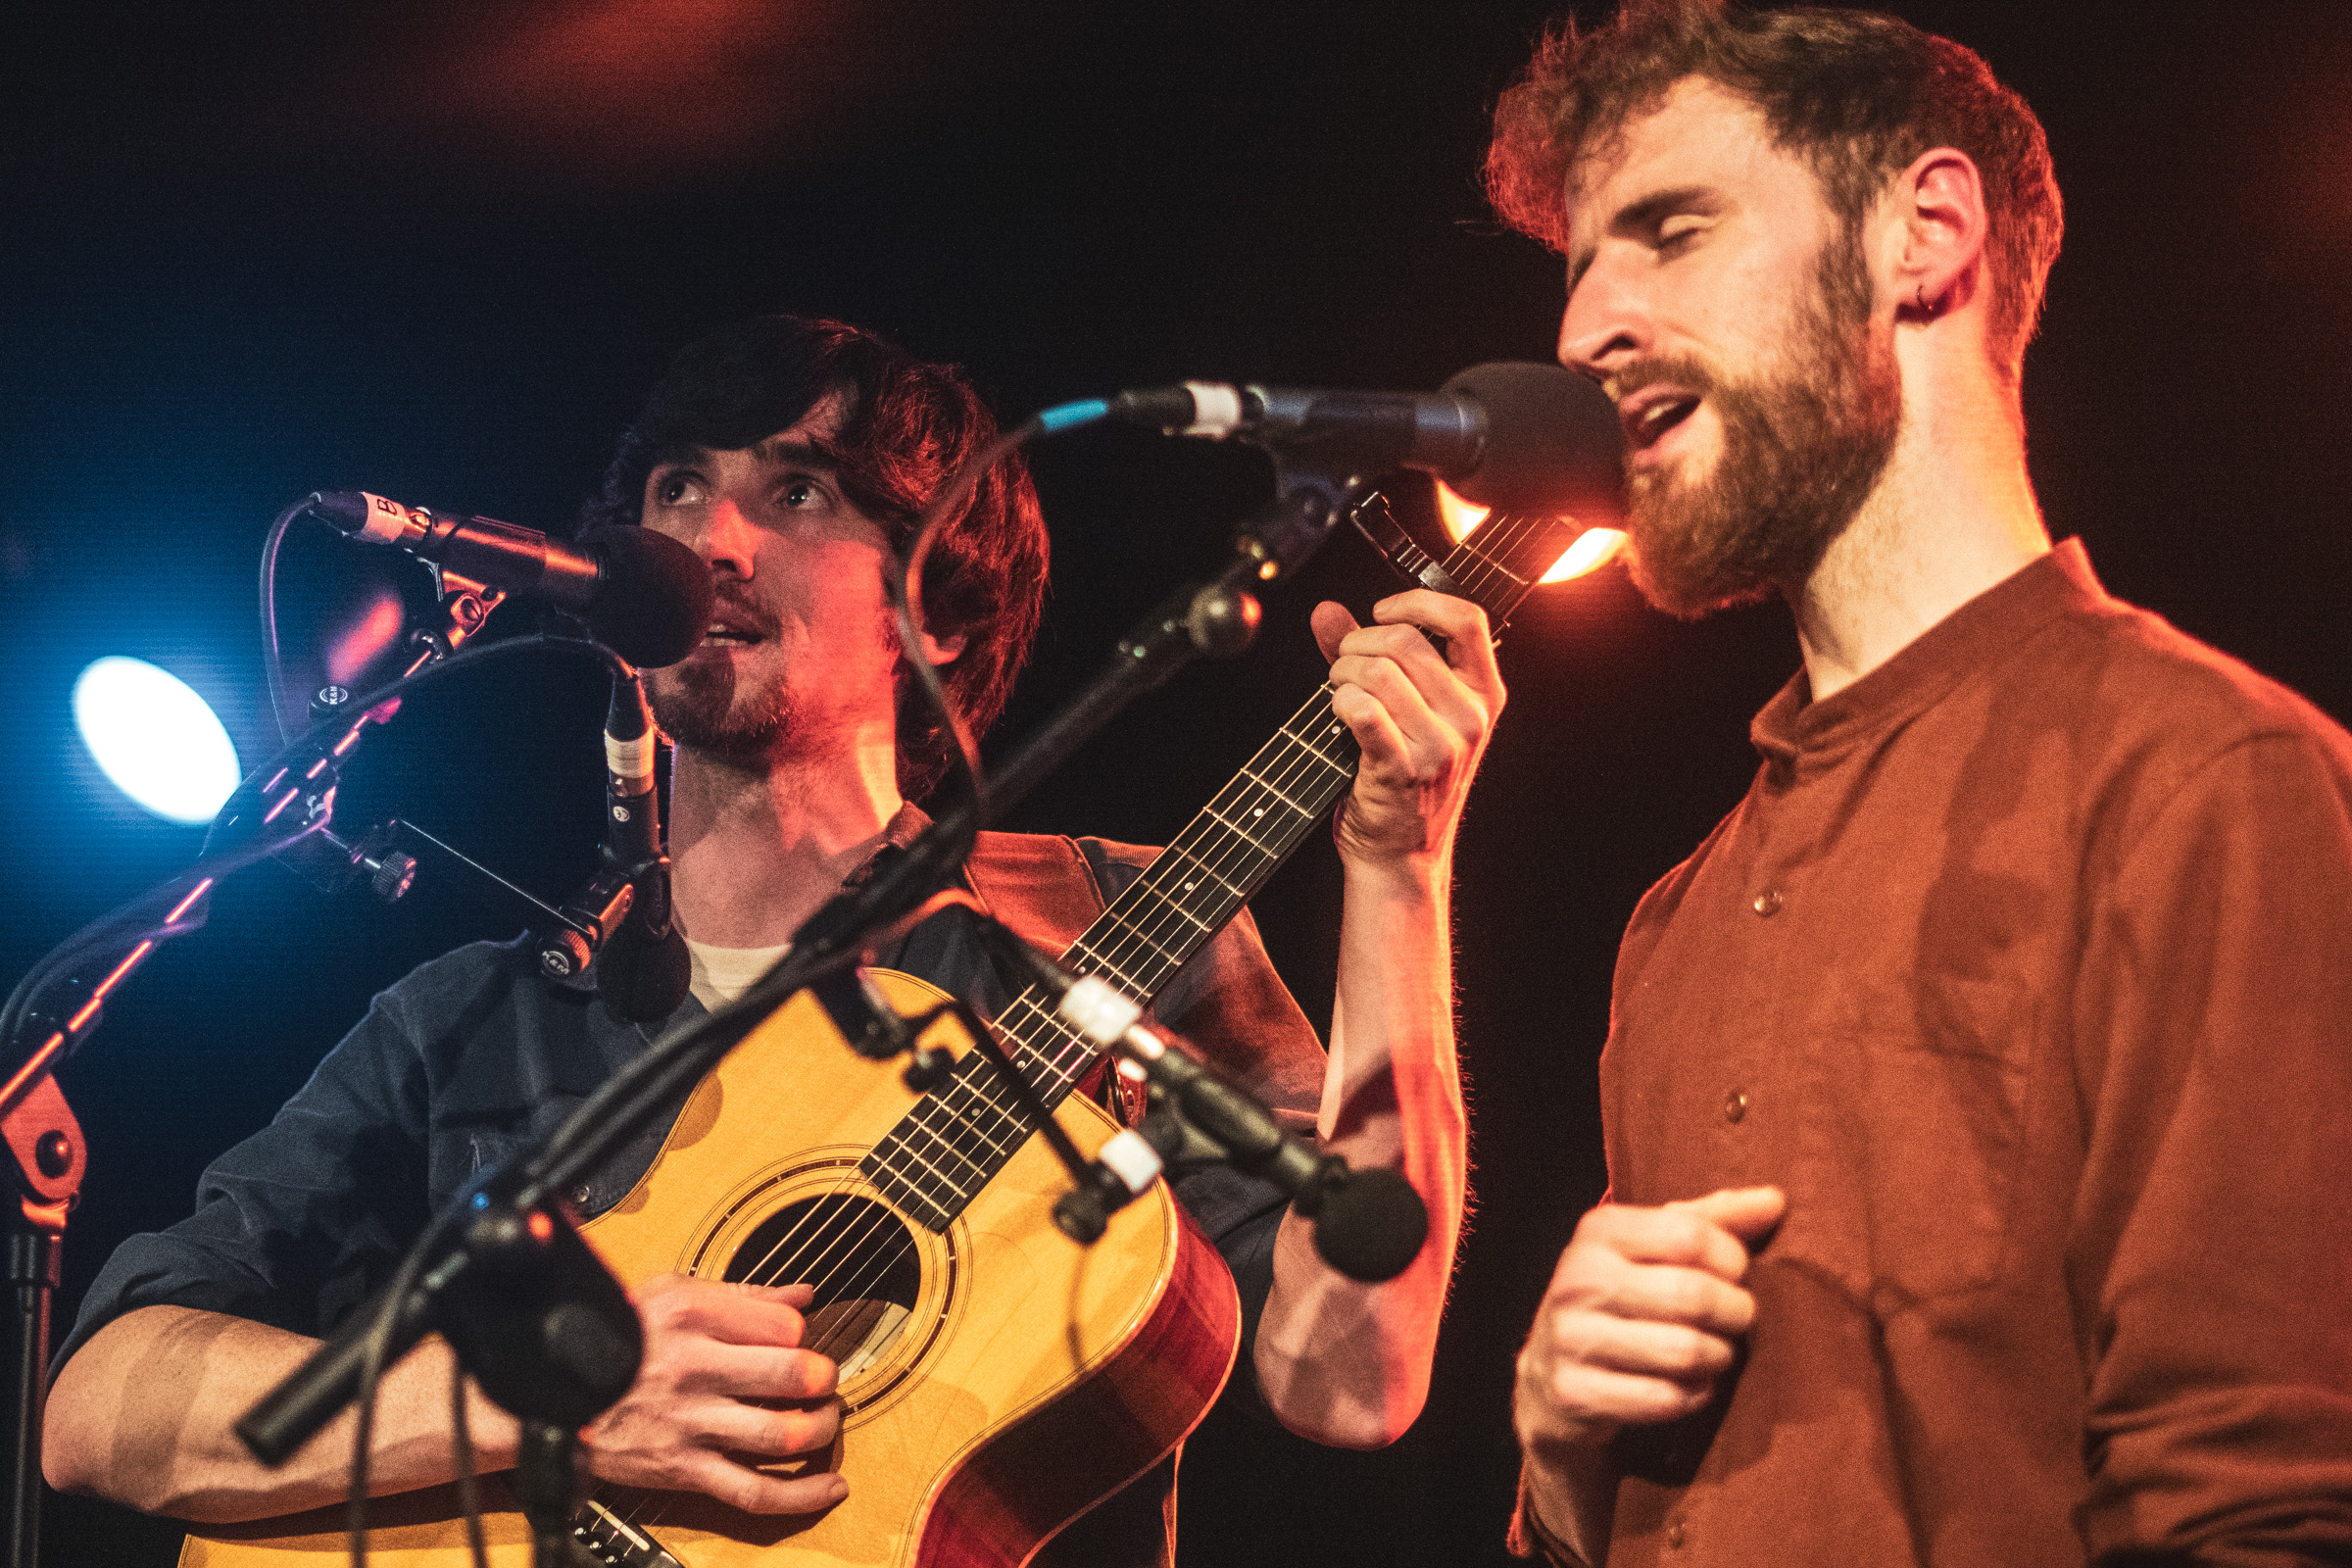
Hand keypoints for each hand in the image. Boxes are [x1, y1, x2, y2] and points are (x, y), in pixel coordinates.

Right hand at [581, 1275, 844, 1513]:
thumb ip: (742, 1295)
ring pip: (782, 1434)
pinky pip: (753, 1490)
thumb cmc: (614, 1337)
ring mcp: (689, 1423)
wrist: (548, 1392)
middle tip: (823, 1380)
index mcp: (693, 1316)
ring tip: (824, 1420)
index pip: (783, 1325)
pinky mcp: (683, 1468)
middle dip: (824, 1378)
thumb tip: (802, 1297)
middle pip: (792, 1375)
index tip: (798, 1341)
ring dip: (821, 1429)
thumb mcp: (669, 1293)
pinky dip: (800, 1495)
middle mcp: (694, 1368)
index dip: (802, 1334)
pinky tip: (828, 1486)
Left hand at [1311, 590, 1505, 869]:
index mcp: (1484, 694)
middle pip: (1404, 641)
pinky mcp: (1403, 770)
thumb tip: (1326, 610)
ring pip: (1377, 672)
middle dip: (1357, 643)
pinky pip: (1361, 710)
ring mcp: (1440, 746)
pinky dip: (1339, 702)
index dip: (1417, 602)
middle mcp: (1469, 718)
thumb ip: (1369, 653)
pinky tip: (1338, 713)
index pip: (1468, 619)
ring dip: (1341, 674)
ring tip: (1339, 692)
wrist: (1402, 852)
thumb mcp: (1408, 708)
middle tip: (1343, 665)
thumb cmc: (1405, 773)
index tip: (1381, 613)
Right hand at [1514, 1186, 1785, 1460]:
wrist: (1551, 1372)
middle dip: (1735, 1312)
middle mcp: (1577, 1278)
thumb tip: (1775, 1201)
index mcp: (1598, 1230)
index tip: (1735, 1273)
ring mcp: (1570, 1337)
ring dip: (1718, 1357)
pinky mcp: (1575, 1391)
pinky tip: (1692, 1385)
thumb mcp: (1655, 1248)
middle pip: (1693, 1294)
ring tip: (1717, 1352)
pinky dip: (1695, 1395)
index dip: (1732, 1258)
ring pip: (1684, 1351)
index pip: (1690, 1235)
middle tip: (1738, 1319)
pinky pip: (1665, 1398)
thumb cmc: (1623, 1297)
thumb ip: (1714, 1221)